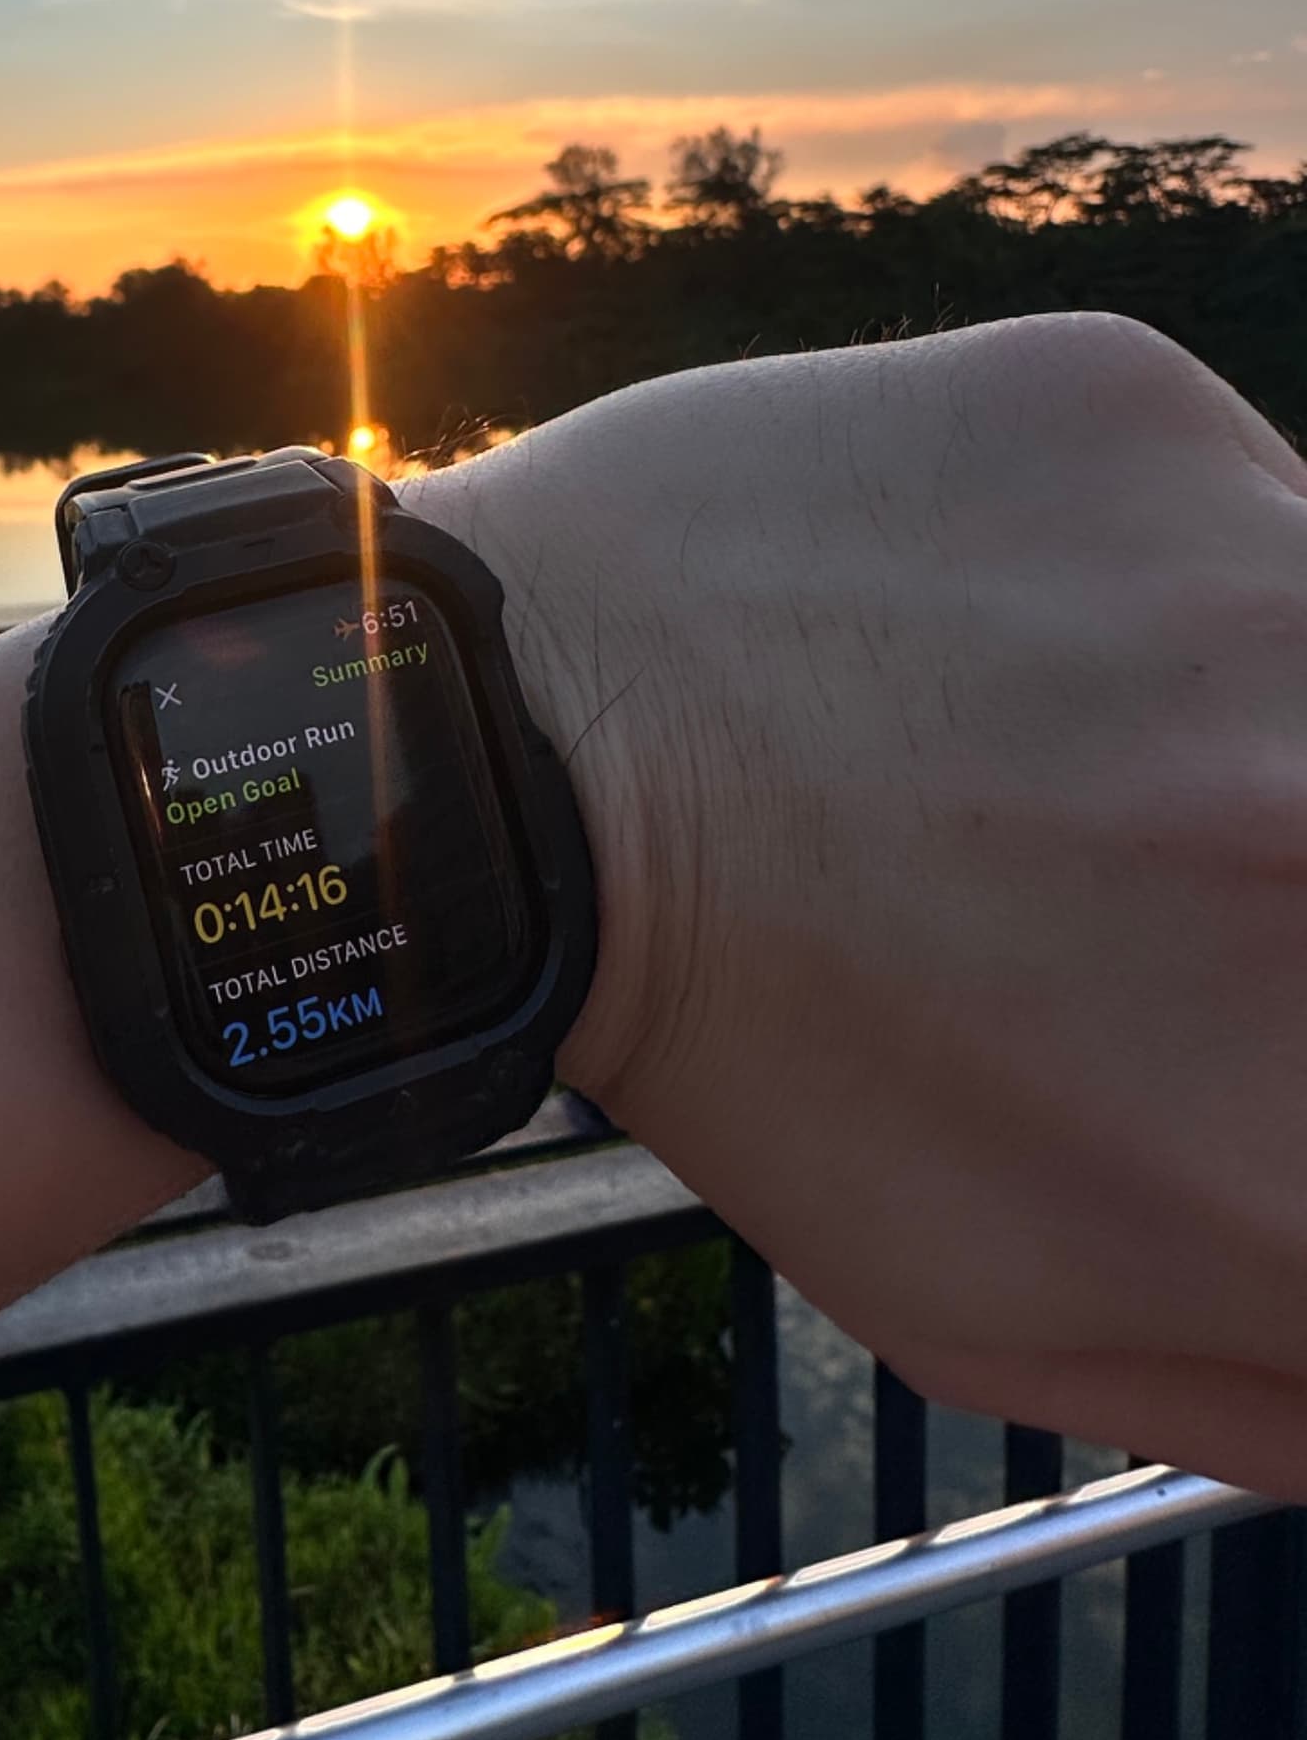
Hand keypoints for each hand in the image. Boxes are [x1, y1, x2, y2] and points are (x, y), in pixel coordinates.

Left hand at [424, 314, 1306, 1489]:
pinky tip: (1039, 625)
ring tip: (1090, 758)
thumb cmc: (769, 1054)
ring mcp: (1269, 608)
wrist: (512, 755)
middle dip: (1260, 886)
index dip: (1299, 1039)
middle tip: (1152, 868)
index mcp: (1300, 1138)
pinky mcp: (1164, 422)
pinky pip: (1274, 510)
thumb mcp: (1033, 1316)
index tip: (1241, 1002)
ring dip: (1262, 731)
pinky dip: (1197, 579)